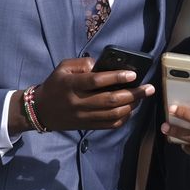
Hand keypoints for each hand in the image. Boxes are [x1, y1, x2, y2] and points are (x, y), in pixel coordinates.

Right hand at [26, 58, 154, 131]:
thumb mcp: (63, 68)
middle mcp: (78, 102)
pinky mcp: (87, 126)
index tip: (133, 75)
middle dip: (133, 94)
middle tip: (148, 88)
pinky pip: (109, 125)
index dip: (116, 78)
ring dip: (131, 106)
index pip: (96, 81)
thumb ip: (82, 63)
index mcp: (71, 84)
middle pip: (109, 100)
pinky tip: (131, 109)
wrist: (41, 110)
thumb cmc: (55, 85)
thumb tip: (102, 65)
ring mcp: (83, 116)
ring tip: (142, 97)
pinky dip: (123, 118)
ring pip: (112, 114)